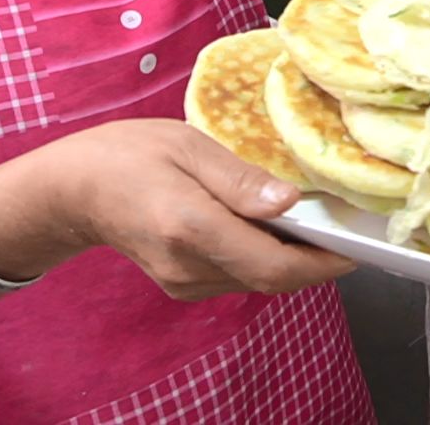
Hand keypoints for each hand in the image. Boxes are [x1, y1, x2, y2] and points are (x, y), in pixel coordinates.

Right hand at [53, 119, 354, 301]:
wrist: (71, 191)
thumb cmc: (127, 155)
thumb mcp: (185, 145)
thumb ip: (239, 178)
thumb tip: (289, 203)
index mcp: (191, 227)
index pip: (272, 264)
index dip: (322, 262)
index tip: (358, 246)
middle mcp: (189, 266)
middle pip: (272, 278)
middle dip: (316, 260)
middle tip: (350, 230)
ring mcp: (183, 282)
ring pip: (257, 280)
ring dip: (292, 259)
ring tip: (322, 224)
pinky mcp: (182, 284)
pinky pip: (238, 276)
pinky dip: (265, 257)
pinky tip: (277, 228)